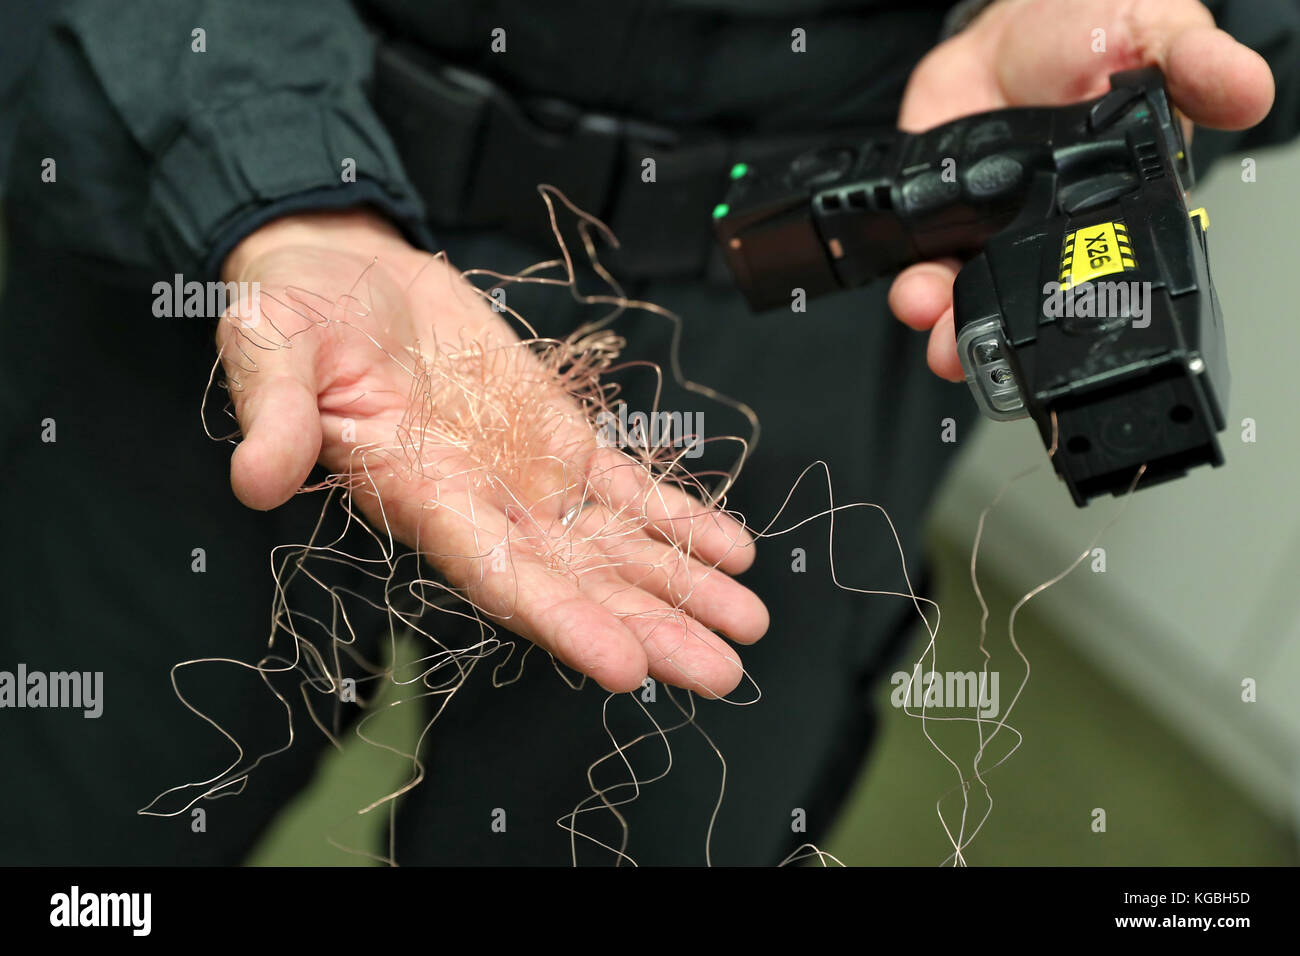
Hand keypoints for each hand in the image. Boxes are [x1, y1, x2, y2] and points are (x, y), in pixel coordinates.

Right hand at [218, 209, 766, 695]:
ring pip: (613, 544)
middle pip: (576, 582)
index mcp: (418, 496)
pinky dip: (678, 516)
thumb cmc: (293, 316)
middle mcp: (482, 504)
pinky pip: (626, 486)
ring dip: (681, 583)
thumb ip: (275, 418)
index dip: (562, 622)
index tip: (626, 668)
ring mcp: (525, 474)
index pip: (496, 577)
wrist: (344, 273)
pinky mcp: (555, 436)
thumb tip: (254, 482)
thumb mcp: (271, 351)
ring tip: (747, 621)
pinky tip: (731, 547)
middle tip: (719, 672)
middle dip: (649, 628)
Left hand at [888, 0, 1274, 380]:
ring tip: (938, 328)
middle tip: (975, 355)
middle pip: (1026, 309)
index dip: (1083, 314)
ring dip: (948, 329)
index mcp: (1114, 211)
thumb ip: (1194, 67)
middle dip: (997, 345)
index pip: (1104, 278)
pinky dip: (911, 287)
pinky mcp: (935, 215)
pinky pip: (919, 264)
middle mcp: (1047, 234)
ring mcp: (989, 230)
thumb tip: (1246, 88)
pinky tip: (913, 290)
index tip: (1067, 329)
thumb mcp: (1156, 37)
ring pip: (969, 302)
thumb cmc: (1091, 37)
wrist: (1015, 20)